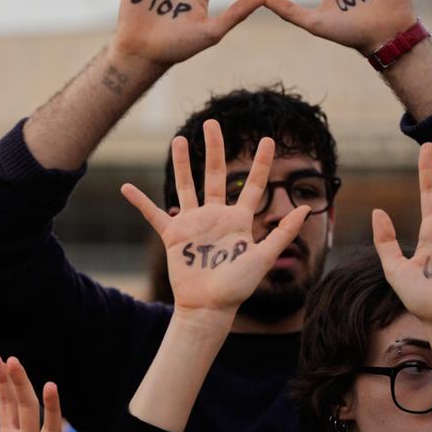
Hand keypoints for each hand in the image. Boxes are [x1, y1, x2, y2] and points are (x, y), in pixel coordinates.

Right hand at [121, 120, 310, 313]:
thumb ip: (282, 233)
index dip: (262, 163)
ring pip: (186, 186)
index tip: (268, 140)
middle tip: (212, 124)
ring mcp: (193, 224)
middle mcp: (216, 216)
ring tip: (178, 140)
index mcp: (239, 220)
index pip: (254, 185)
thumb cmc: (237, 286)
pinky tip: (126, 188)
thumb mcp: (263, 258)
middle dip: (215, 149)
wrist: (209, 307)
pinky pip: (153, 214)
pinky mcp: (173, 235)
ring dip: (182, 163)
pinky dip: (140, 202)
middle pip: (216, 175)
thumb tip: (305, 209)